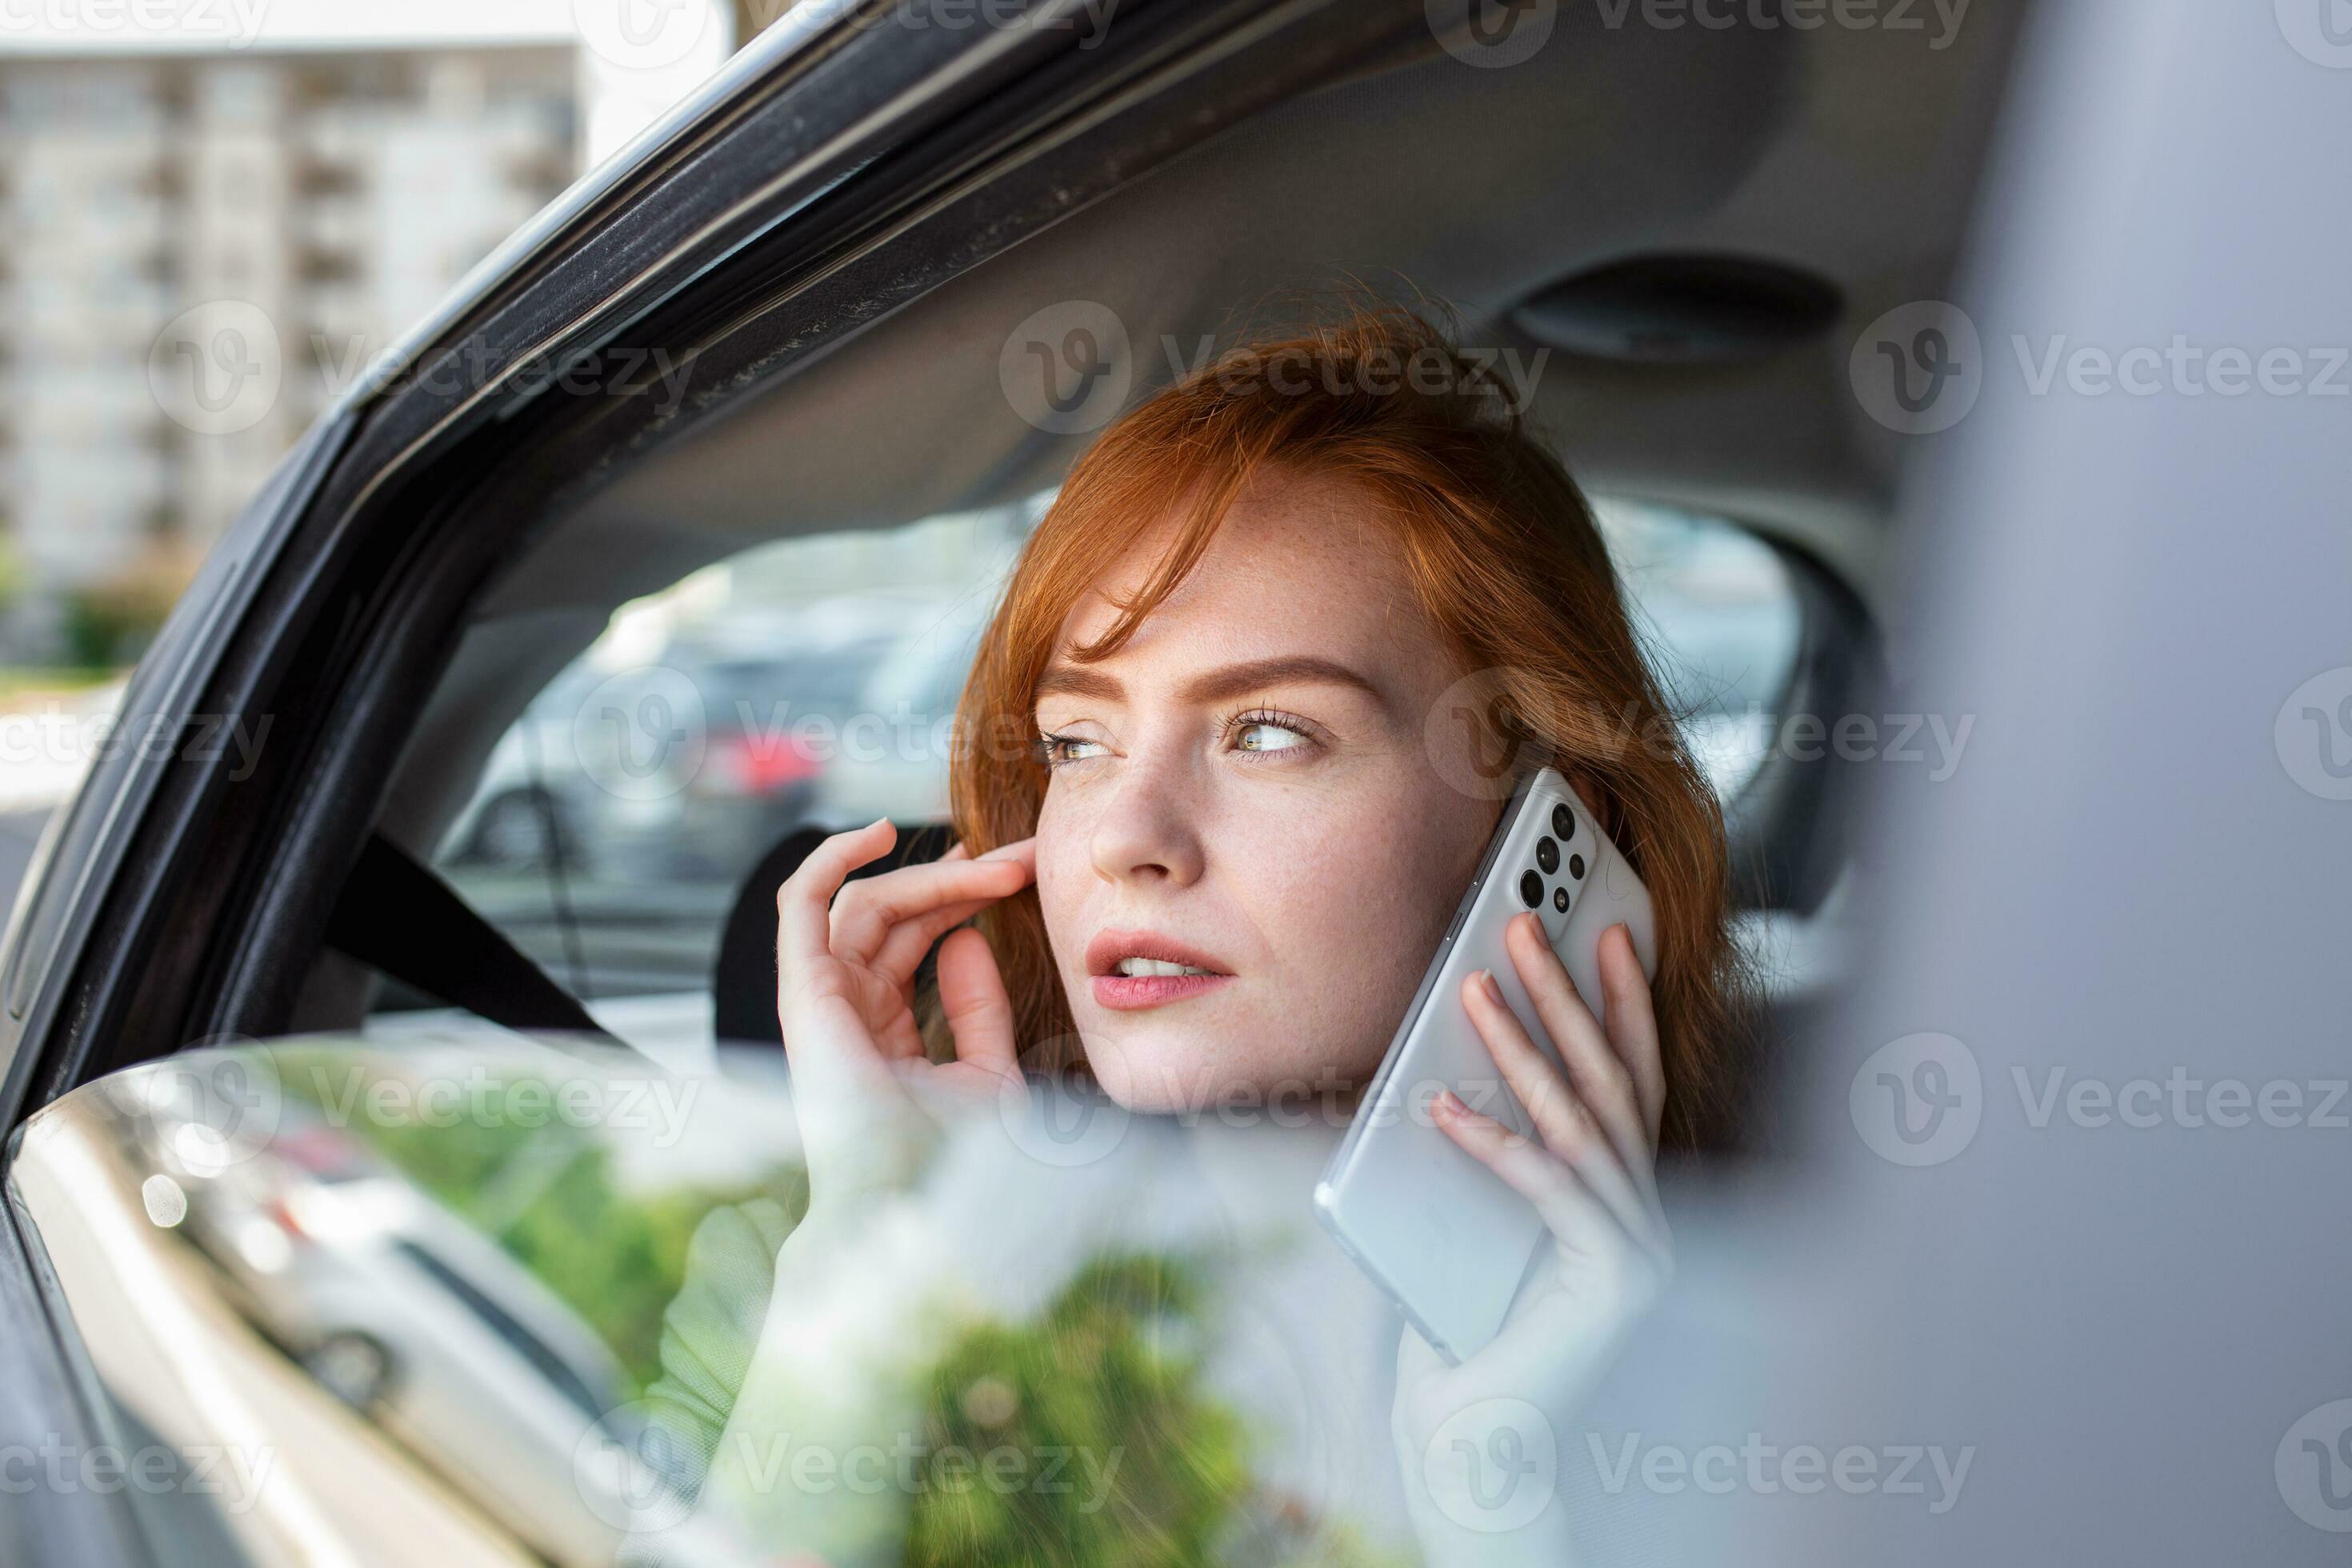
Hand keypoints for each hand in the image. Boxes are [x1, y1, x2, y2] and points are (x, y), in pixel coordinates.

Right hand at [774, 818, 1035, 1199]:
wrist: (918, 1209)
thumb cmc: (952, 1164)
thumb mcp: (987, 1073)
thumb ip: (980, 1007)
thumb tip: (969, 937)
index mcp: (881, 1025)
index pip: (916, 937)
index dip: (965, 897)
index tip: (1023, 872)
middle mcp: (845, 1006)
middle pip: (894, 913)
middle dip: (959, 879)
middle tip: (1023, 858)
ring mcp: (820, 998)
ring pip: (864, 902)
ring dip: (930, 875)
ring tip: (993, 862)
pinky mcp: (804, 993)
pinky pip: (802, 904)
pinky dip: (831, 860)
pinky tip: (879, 833)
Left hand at [1390, 915, 1671, 1561]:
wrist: (1467, 1427)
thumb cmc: (1461, 1316)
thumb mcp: (1474, 1205)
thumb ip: (1488, 1141)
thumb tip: (1446, 1052)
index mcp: (1621, 1193)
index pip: (1630, 1077)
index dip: (1622, 1000)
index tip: (1606, 929)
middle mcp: (1645, 1211)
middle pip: (1610, 1081)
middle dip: (1566, 996)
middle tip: (1525, 925)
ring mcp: (1642, 1246)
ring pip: (1579, 1123)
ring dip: (1521, 1048)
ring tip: (1471, 991)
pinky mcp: (1617, 1279)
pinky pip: (1548, 1190)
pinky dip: (1493, 1142)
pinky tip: (1442, 1107)